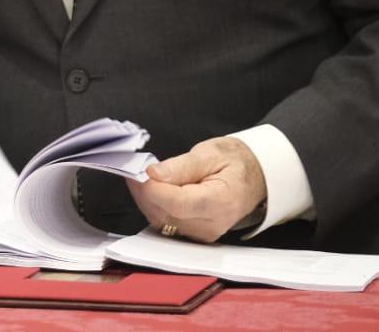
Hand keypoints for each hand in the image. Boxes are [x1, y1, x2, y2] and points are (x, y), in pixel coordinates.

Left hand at [127, 136, 267, 241]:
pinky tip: (152, 189)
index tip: (138, 171)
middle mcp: (213, 224)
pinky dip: (153, 205)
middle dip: (144, 191)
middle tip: (135, 169)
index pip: (178, 203)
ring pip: (160, 220)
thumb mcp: (210, 153)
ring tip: (142, 176)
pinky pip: (165, 223)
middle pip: (165, 214)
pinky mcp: (195, 235)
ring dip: (146, 198)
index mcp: (222, 202)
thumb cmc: (234, 163)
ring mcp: (204, 233)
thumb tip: (153, 173)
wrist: (253, 178)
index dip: (152, 189)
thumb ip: (181, 166)